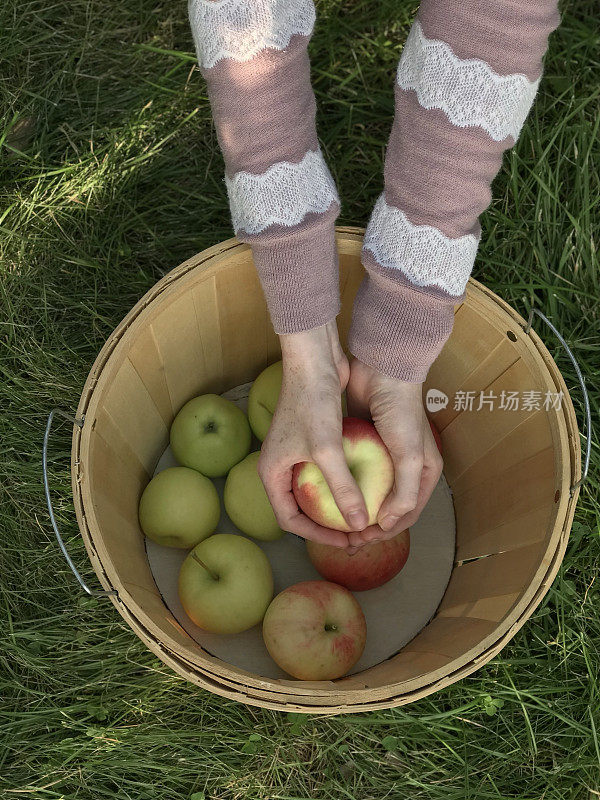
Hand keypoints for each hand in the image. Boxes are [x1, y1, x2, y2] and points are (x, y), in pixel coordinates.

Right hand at [257, 322, 368, 547]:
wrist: (312, 361)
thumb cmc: (312, 404)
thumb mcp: (327, 451)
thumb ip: (342, 489)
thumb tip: (358, 524)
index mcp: (271, 473)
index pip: (290, 520)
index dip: (317, 536)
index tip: (345, 541)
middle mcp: (279, 466)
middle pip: (301, 508)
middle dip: (327, 524)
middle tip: (355, 534)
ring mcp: (294, 452)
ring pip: (314, 490)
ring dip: (335, 504)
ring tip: (362, 514)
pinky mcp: (311, 439)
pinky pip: (324, 470)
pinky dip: (342, 482)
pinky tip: (366, 486)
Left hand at [344, 358, 442, 548]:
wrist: (383, 369)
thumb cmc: (402, 412)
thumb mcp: (410, 457)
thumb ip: (403, 493)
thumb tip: (385, 525)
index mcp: (424, 473)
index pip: (405, 514)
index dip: (384, 532)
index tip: (360, 541)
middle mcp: (405, 467)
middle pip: (385, 506)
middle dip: (366, 525)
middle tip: (343, 538)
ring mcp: (382, 455)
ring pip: (366, 490)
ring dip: (352, 507)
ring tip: (331, 521)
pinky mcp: (362, 442)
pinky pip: (351, 470)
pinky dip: (341, 483)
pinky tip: (323, 494)